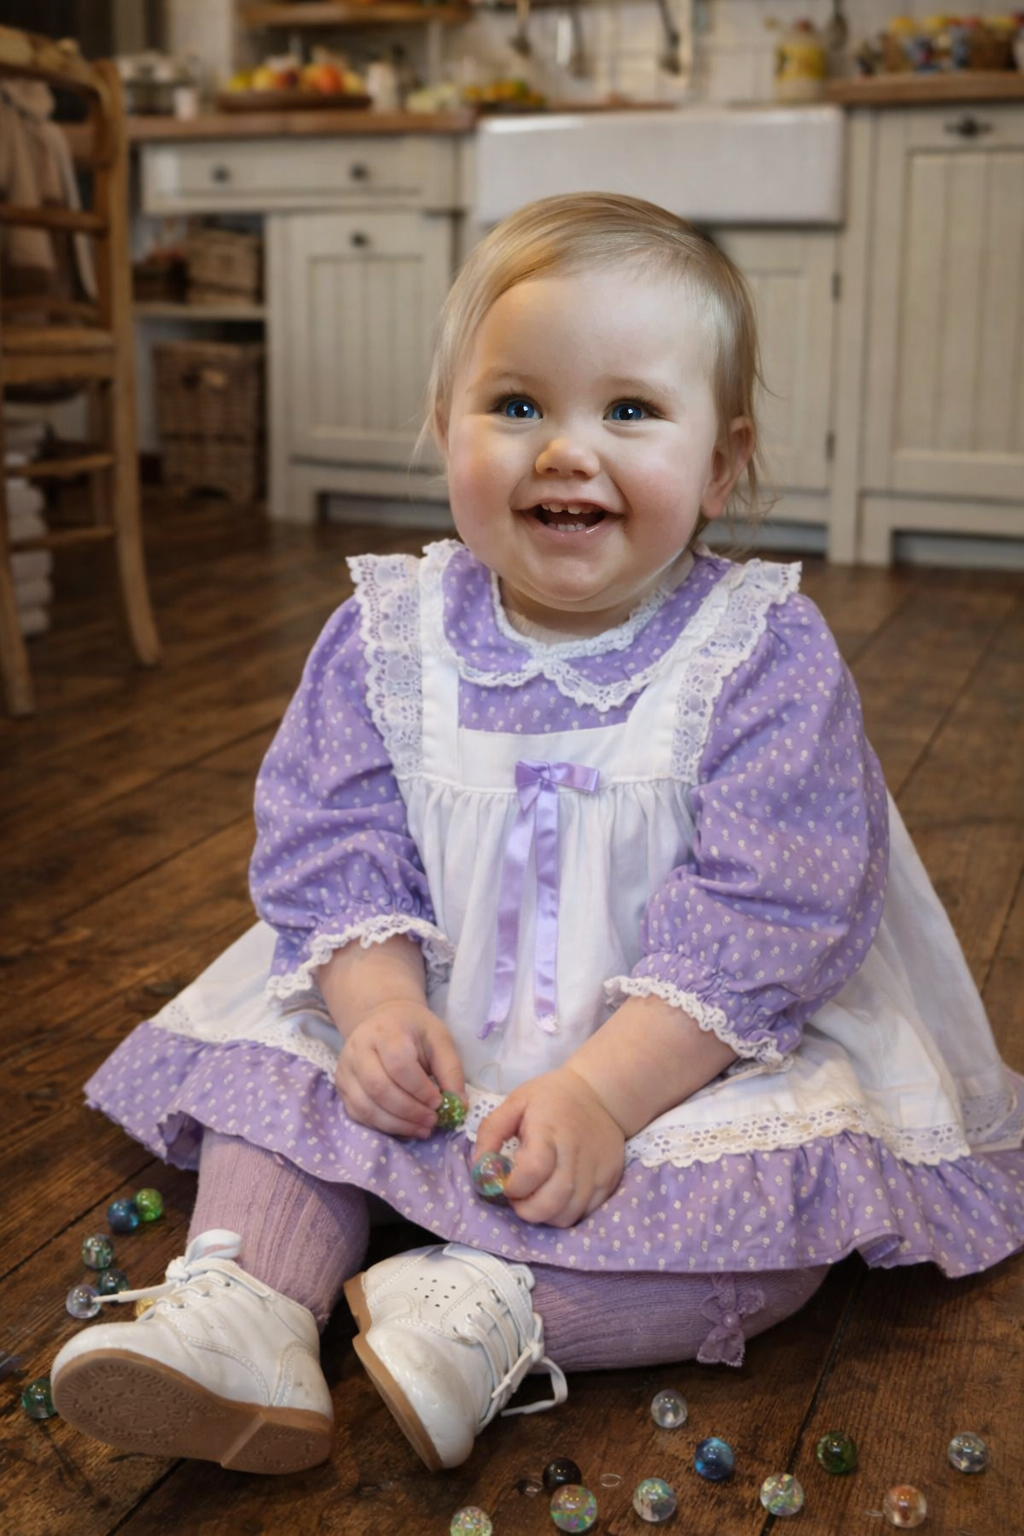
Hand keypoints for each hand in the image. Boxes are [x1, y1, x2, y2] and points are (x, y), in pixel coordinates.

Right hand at [335, 999, 464, 1138]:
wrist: (383, 1020)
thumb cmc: (414, 1030)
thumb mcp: (439, 1039)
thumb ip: (451, 1070)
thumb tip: (459, 1105)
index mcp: (385, 1031)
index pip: (398, 1064)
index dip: (419, 1089)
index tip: (439, 1102)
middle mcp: (358, 1049)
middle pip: (378, 1088)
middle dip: (409, 1111)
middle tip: (432, 1121)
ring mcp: (346, 1070)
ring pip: (366, 1107)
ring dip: (397, 1124)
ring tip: (422, 1128)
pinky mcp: (342, 1088)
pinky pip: (359, 1116)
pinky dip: (383, 1127)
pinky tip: (405, 1127)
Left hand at [474, 1067, 624, 1227]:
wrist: (600, 1093)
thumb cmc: (552, 1098)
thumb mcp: (515, 1102)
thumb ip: (490, 1133)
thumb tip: (480, 1169)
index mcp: (550, 1129)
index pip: (534, 1170)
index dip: (514, 1186)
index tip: (506, 1182)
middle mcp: (577, 1152)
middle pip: (552, 1202)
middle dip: (526, 1209)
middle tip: (518, 1197)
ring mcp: (597, 1169)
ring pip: (568, 1215)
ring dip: (545, 1215)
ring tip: (537, 1196)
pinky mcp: (610, 1181)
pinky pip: (585, 1213)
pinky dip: (565, 1213)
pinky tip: (556, 1195)